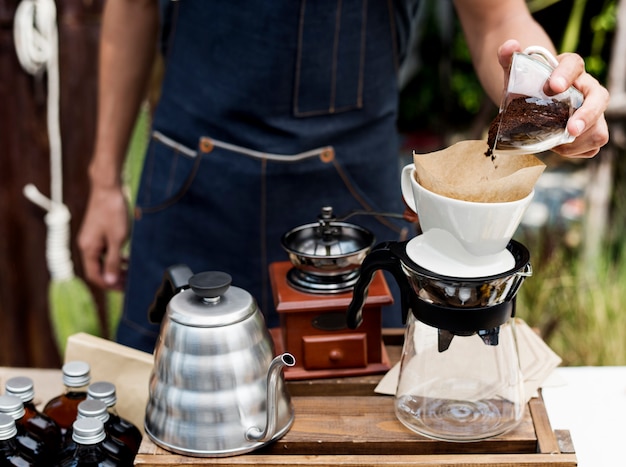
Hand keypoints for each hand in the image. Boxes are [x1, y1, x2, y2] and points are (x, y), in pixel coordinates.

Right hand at [78, 184, 128, 290]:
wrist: (108, 188)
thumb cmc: (113, 211)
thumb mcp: (117, 239)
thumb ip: (114, 261)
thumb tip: (110, 281)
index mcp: (88, 249)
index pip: (95, 276)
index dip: (109, 285)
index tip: (124, 289)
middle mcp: (87, 245)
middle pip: (98, 269)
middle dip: (114, 278)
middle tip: (130, 283)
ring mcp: (91, 238)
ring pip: (103, 260)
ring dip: (116, 268)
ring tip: (130, 273)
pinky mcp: (98, 232)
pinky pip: (105, 251)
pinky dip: (115, 257)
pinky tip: (127, 259)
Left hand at [498, 39, 608, 157]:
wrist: (533, 101)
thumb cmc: (527, 84)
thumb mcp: (515, 71)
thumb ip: (508, 57)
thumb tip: (510, 46)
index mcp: (569, 69)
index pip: (574, 64)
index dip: (565, 74)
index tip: (553, 87)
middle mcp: (587, 89)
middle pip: (599, 98)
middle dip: (587, 115)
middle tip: (570, 129)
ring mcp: (591, 111)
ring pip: (599, 127)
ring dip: (580, 139)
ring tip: (558, 143)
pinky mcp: (590, 130)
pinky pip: (592, 145)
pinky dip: (577, 150)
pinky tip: (559, 148)